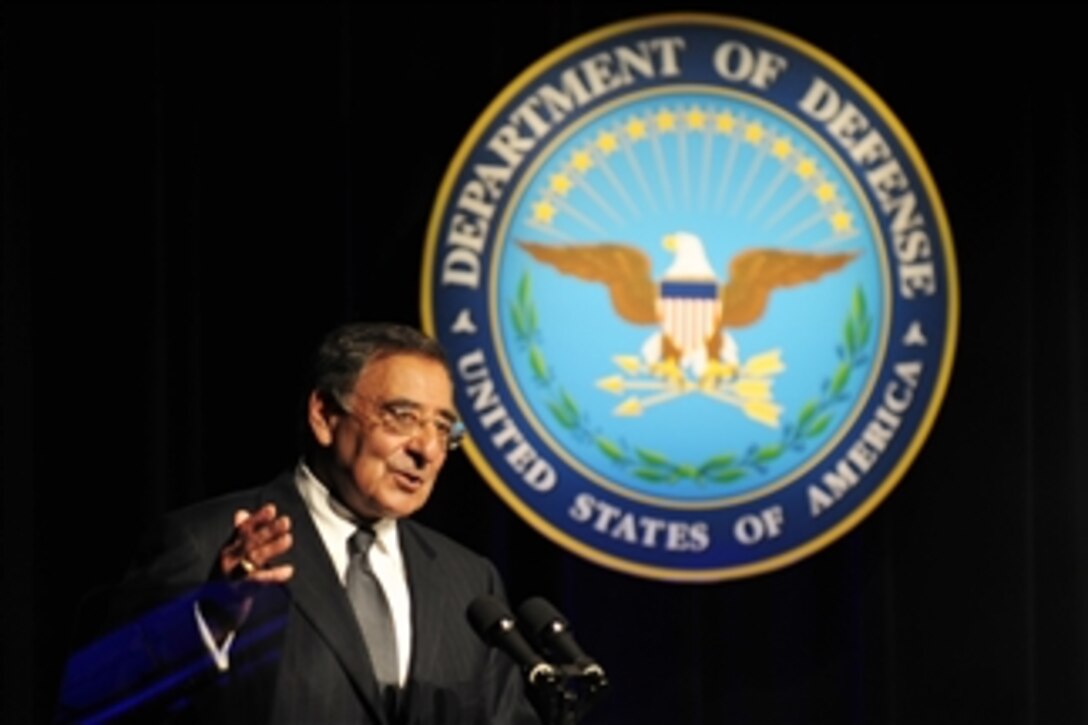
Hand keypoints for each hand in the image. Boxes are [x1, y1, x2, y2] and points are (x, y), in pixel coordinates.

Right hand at [201, 504, 294, 639]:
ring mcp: (232, 576)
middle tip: (286, 522)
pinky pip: (258, 582)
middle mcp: (228, 560)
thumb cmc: (226, 580)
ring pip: (254, 559)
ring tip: (288, 539)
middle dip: (268, 531)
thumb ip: (239, 534)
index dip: (257, 519)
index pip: (243, 530)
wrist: (211, 613)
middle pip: (250, 542)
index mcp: (228, 549)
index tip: (272, 509)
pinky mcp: (238, 593)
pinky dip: (273, 576)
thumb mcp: (231, 555)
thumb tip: (241, 512)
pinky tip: (288, 570)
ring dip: (271, 548)